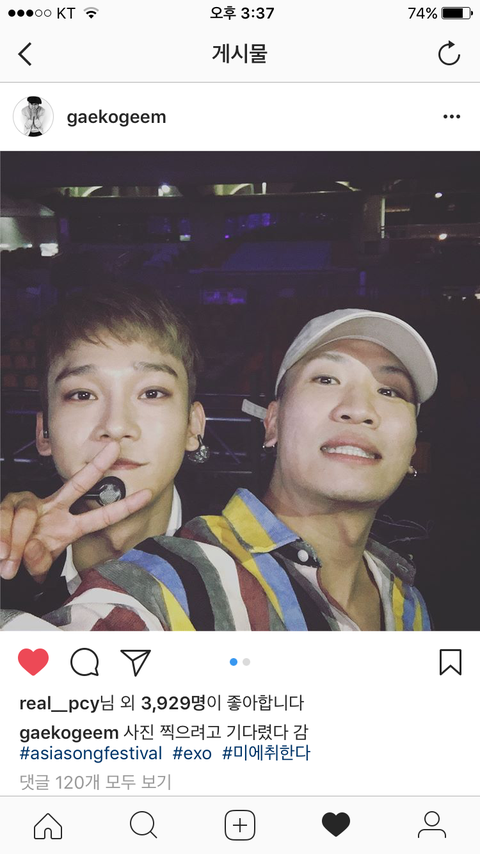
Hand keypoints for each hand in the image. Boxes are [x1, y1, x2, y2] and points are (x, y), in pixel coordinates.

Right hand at [0, 442, 150, 580]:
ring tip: (9, 563)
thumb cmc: (19, 559)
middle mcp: (53, 509)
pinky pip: (6, 517)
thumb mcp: (36, 566)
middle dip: (98, 466)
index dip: (124, 507)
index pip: (100, 516)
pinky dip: (3, 539)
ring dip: (17, 541)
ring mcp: (32, 504)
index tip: (147, 494)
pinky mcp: (8, 504)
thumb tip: (34, 549)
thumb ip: (39, 561)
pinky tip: (3, 553)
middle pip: (79, 483)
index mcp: (67, 526)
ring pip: (28, 514)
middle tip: (114, 448)